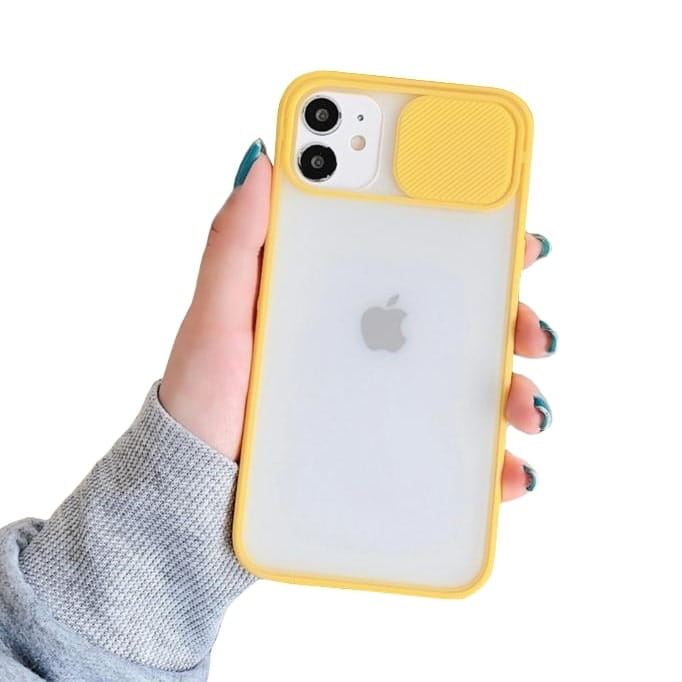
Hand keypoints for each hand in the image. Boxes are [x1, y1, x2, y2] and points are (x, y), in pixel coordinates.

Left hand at [159, 139, 554, 501]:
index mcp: (339, 305)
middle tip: (532, 329)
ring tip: (524, 407)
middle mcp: (370, 349)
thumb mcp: (215, 316)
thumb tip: (265, 161)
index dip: (470, 239)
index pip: (413, 260)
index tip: (511, 230)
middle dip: (511, 319)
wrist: (194, 493)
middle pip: (459, 322)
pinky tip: (506, 470)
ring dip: (515, 390)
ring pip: (469, 387)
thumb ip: (235, 243)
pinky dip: (491, 462)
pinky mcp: (387, 455)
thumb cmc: (201, 401)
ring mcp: (382, 404)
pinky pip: (455, 455)